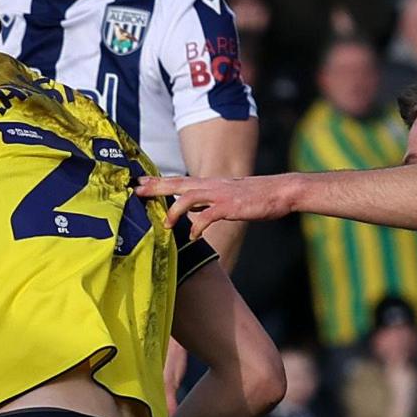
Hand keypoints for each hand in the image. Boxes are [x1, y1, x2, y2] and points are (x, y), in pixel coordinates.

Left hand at [141, 173, 295, 242]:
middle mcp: (211, 186)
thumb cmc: (255, 196)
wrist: (281, 191)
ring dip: (174, 211)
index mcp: (209, 183)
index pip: (178, 180)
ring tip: (165, 225)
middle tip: (135, 191)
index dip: (158, 181)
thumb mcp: (227, 196)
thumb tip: (191, 212)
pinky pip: (209, 216)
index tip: (138, 182)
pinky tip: (193, 237)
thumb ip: (207, 202)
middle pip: (177, 184)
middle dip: (155, 187)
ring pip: (189, 197)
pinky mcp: (231, 206)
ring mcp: (220, 195)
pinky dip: (198, 226)